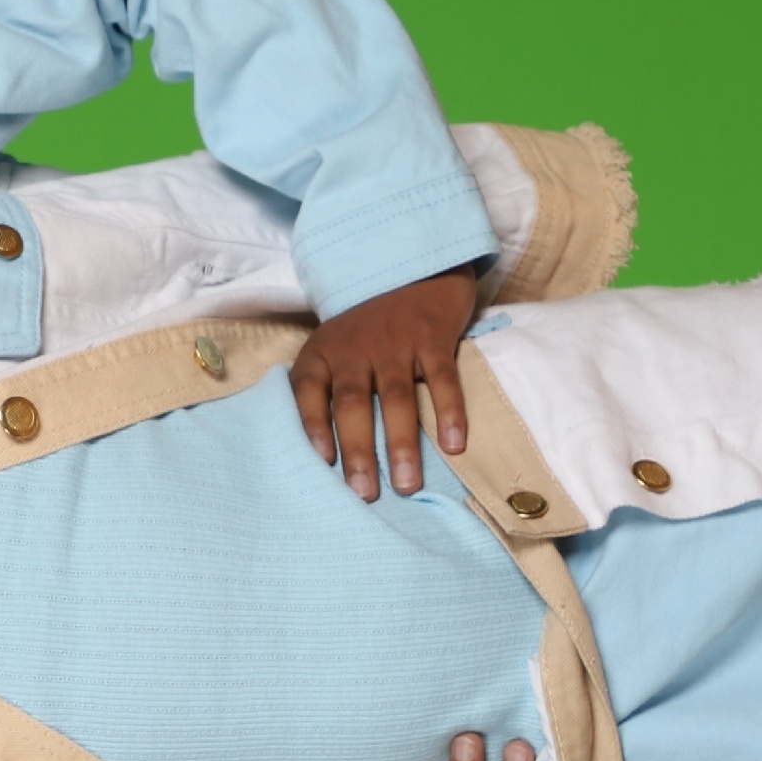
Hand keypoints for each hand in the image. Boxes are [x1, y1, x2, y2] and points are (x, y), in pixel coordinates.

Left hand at [289, 265, 480, 500]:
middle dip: (358, 451)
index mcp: (323, 353)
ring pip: (396, 398)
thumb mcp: (332, 348)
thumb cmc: (367, 326)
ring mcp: (395, 341)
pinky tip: (454, 445)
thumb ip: (321, 389)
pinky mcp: (432, 336)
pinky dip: (449, 412)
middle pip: (352, 403)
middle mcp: (354, 347)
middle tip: (364, 493)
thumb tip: (318, 454)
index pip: (307, 391)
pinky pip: (441, 378)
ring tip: (408, 485)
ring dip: (402, 443)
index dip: (310, 426)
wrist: (412, 266)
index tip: (321, 463)